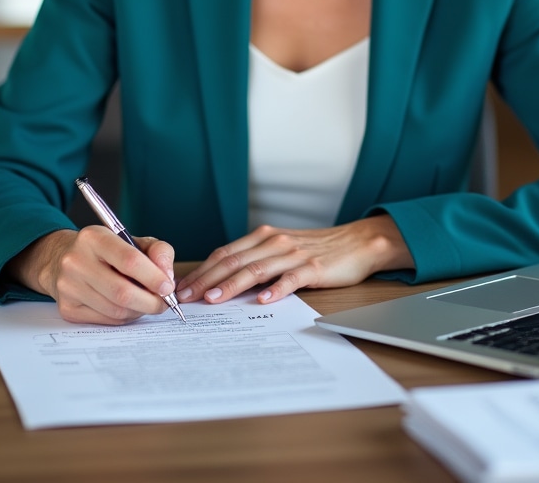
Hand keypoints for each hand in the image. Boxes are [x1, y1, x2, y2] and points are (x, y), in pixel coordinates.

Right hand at [6, 227, 177, 324]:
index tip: (168, 287)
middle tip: (164, 303)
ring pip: (116, 310)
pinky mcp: (67, 308)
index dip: (153, 277)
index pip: (129, 260)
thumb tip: (168, 277)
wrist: (63, 259)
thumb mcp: (133, 240)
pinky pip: (106, 320)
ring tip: (146, 303)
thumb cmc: (106, 251)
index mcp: (94, 237)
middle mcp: (76, 261)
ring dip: (139, 311)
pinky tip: (128, 307)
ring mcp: (69, 286)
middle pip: (122, 292)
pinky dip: (124, 317)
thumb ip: (158, 251)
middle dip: (150, 302)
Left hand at [174, 214, 413, 305]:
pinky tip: (263, 301)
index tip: (182, 287)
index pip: (224, 254)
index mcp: (263, 237)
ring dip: (232, 285)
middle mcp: (274, 242)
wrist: (356, 243)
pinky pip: (291, 279)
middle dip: (206, 280)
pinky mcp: (313, 267)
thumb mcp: (281, 250)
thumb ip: (256, 261)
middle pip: (233, 261)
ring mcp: (293, 254)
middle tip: (185, 298)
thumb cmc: (316, 250)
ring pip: (256, 269)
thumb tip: (222, 282)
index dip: (202, 271)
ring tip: (213, 300)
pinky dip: (276, 289)